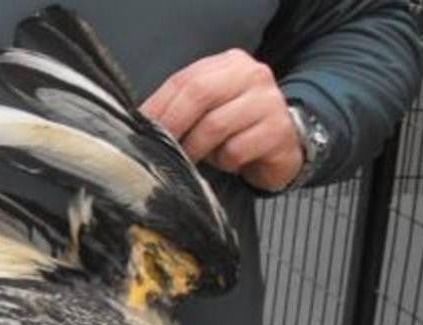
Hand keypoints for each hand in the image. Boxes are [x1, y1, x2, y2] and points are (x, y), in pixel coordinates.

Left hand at [141, 49, 302, 191]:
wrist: (283, 145)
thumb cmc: (236, 128)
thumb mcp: (208, 110)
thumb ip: (180, 106)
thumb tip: (139, 122)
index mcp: (229, 63)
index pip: (185, 79)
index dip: (158, 105)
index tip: (139, 127)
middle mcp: (252, 75)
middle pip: (199, 94)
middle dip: (172, 124)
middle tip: (158, 146)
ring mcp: (268, 101)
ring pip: (215, 125)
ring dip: (196, 148)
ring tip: (193, 158)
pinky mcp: (278, 131)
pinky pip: (236, 150)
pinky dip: (223, 162)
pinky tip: (227, 162)